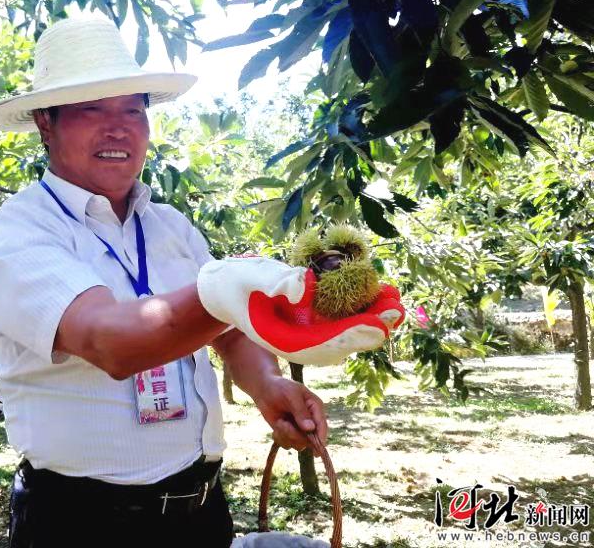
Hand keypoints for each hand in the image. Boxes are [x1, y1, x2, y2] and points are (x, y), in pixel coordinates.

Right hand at [198, 257, 404, 365]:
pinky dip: (358, 309)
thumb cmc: (234, 282)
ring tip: (394, 300)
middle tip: (398, 308)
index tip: (380, 323)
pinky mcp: (308, 322)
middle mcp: (298, 342)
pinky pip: (339, 320)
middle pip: (342, 341)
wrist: (222, 289)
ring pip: (345, 331)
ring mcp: (305, 333)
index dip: (355, 333)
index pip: (325, 343)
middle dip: (372, 326)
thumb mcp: (250, 277)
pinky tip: (376, 294)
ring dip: (370, 317)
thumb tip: (307, 286)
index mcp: (284, 340)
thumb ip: (276, 281)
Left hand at [251, 375, 326, 450]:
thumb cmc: (280, 388)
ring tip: (279, 422)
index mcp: (316, 408)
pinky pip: (288, 445)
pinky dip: (280, 438)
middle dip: (294, 434)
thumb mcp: (291, 395)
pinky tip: (276, 427)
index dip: (320, 439)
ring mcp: (300, 429)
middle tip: (282, 423)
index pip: (322, 426)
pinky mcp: (290, 434)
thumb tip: (311, 428)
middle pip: (310, 440)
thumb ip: (300, 411)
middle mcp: (311, 420)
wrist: (264, 390)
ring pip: (299, 444)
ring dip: (286, 436)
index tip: (316, 451)